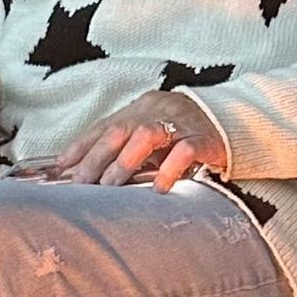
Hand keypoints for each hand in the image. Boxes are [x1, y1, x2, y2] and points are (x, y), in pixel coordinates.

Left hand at [50, 89, 228, 190]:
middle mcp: (158, 111)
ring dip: (125, 162)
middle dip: (96, 158)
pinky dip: (169, 168)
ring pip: (147, 136)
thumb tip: (88, 172)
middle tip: (80, 184)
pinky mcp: (206, 139)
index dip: (81, 146)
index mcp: (141, 108)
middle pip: (120, 130)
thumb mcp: (153, 137)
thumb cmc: (187, 135)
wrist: (237, 121)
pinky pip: (185, 150)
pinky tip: (158, 188)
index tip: (60, 168)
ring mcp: (182, 123)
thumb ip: (126, 148)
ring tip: (111, 187)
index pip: (105, 125)